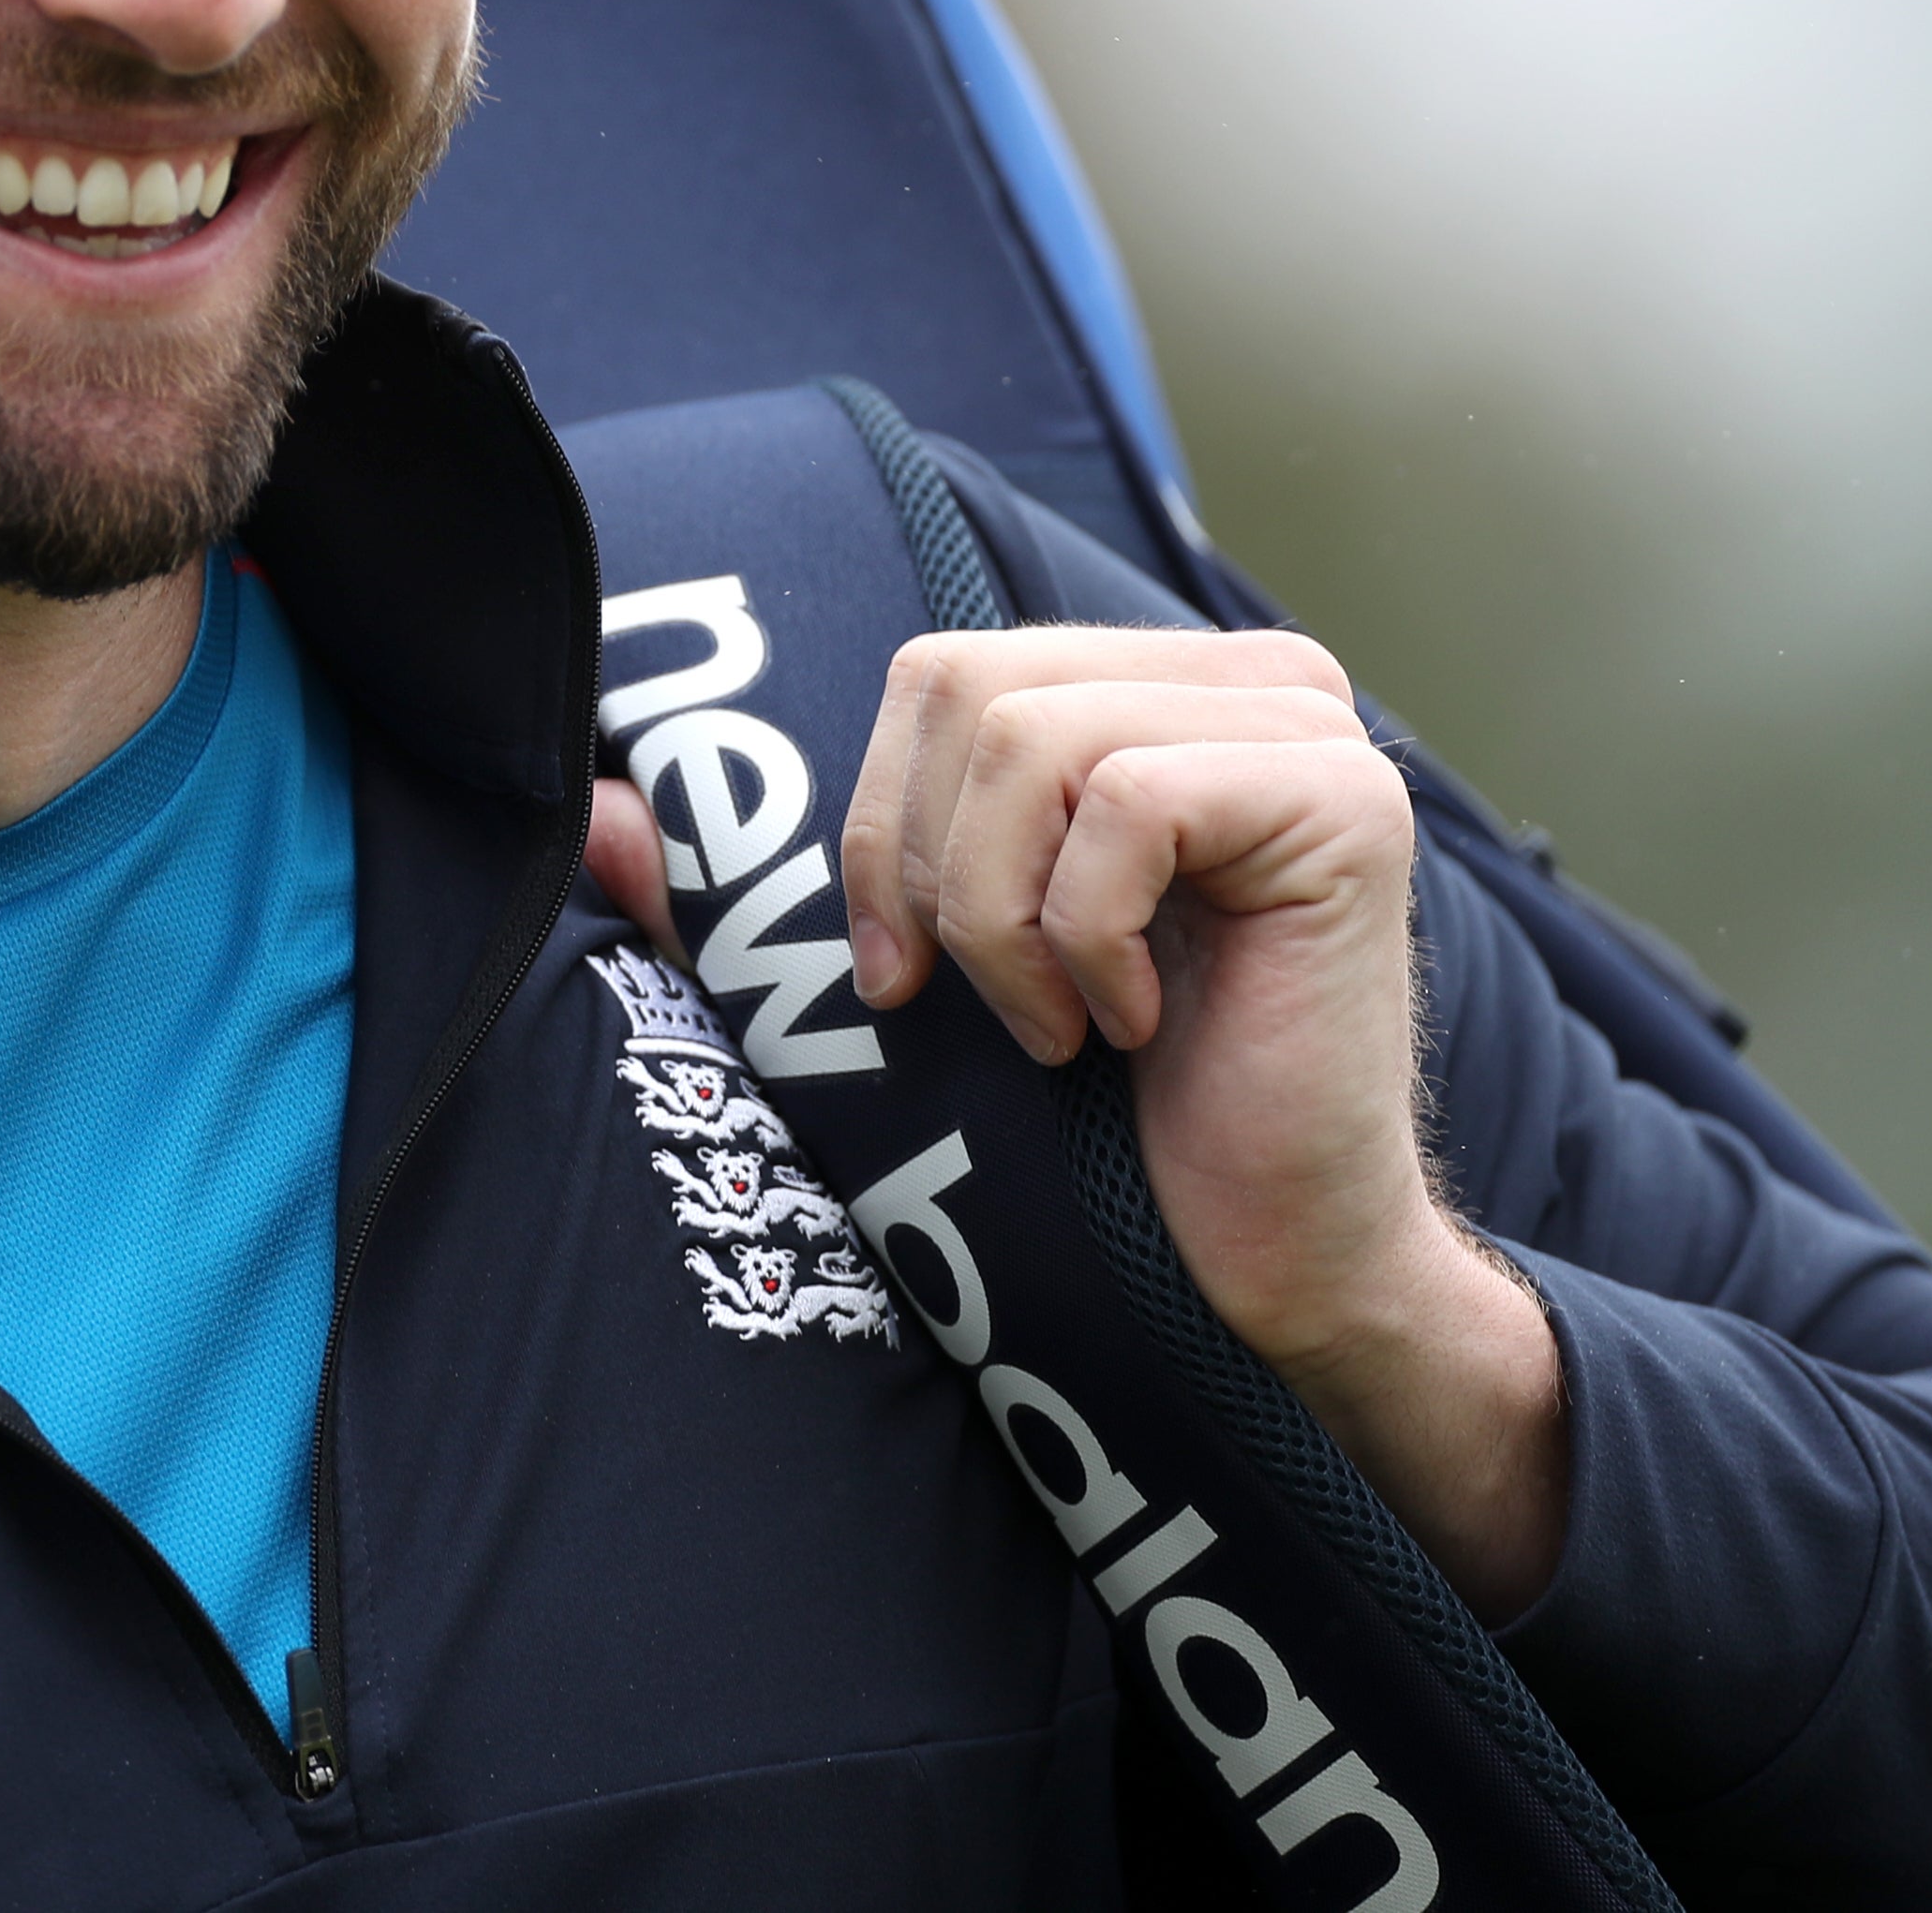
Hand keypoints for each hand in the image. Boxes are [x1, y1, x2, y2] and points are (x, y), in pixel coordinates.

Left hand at [590, 625, 1569, 1614]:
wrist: (1267, 1259)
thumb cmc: (1104, 1116)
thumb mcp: (927, 967)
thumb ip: (776, 882)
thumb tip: (587, 813)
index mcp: (1159, 685)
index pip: (941, 672)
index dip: (882, 827)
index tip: (903, 972)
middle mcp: (1251, 679)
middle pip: (975, 688)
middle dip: (933, 875)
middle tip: (985, 1009)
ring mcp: (1313, 730)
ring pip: (1037, 743)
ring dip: (1007, 923)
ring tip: (1065, 1026)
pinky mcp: (1345, 804)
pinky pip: (1129, 808)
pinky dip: (1090, 941)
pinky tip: (1140, 1024)